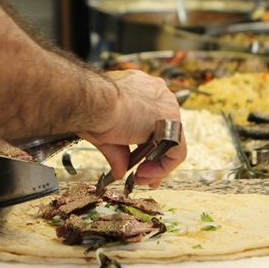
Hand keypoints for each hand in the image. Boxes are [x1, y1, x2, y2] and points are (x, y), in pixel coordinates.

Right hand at [79, 70, 186, 187]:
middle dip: (154, 158)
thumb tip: (119, 172)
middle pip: (165, 133)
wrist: (94, 103)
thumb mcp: (106, 135)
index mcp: (142, 89)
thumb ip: (119, 153)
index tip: (137, 162)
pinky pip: (176, 151)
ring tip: (139, 178)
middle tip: (142, 175)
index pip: (152, 121)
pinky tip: (143, 173)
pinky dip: (162, 168)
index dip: (146, 145)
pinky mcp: (172, 120)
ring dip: (157, 166)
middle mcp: (158, 94)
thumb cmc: (92, 109)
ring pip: (172, 143)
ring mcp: (167, 105)